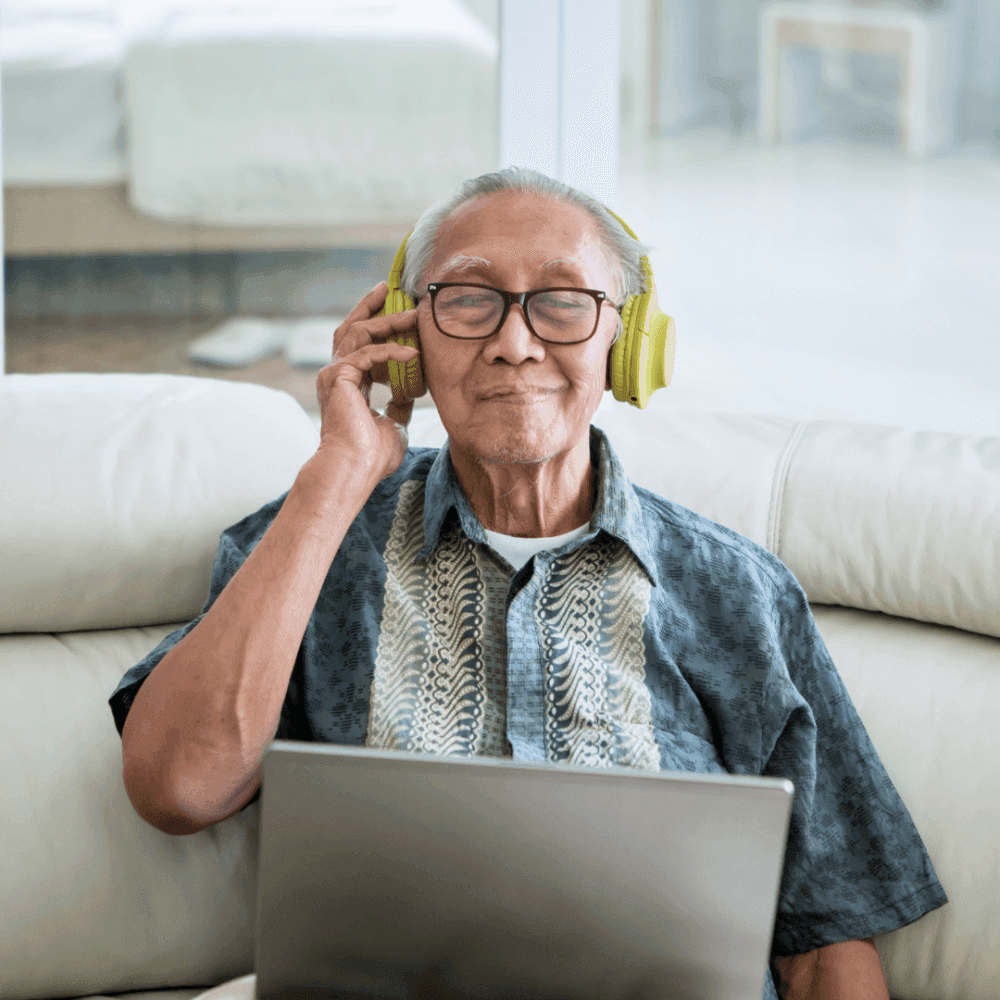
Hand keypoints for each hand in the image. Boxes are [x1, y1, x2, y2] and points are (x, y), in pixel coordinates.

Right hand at [313, 282, 419, 485]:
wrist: (354, 468)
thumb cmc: (371, 455)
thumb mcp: (394, 423)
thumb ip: (399, 404)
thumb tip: (412, 393)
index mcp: (348, 384)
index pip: (360, 345)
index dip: (378, 326)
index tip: (397, 313)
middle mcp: (336, 374)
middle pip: (352, 328)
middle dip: (373, 307)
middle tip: (392, 290)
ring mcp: (334, 374)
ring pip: (360, 333)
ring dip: (387, 321)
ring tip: (413, 315)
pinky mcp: (338, 377)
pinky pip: (368, 353)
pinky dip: (392, 351)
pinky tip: (413, 354)